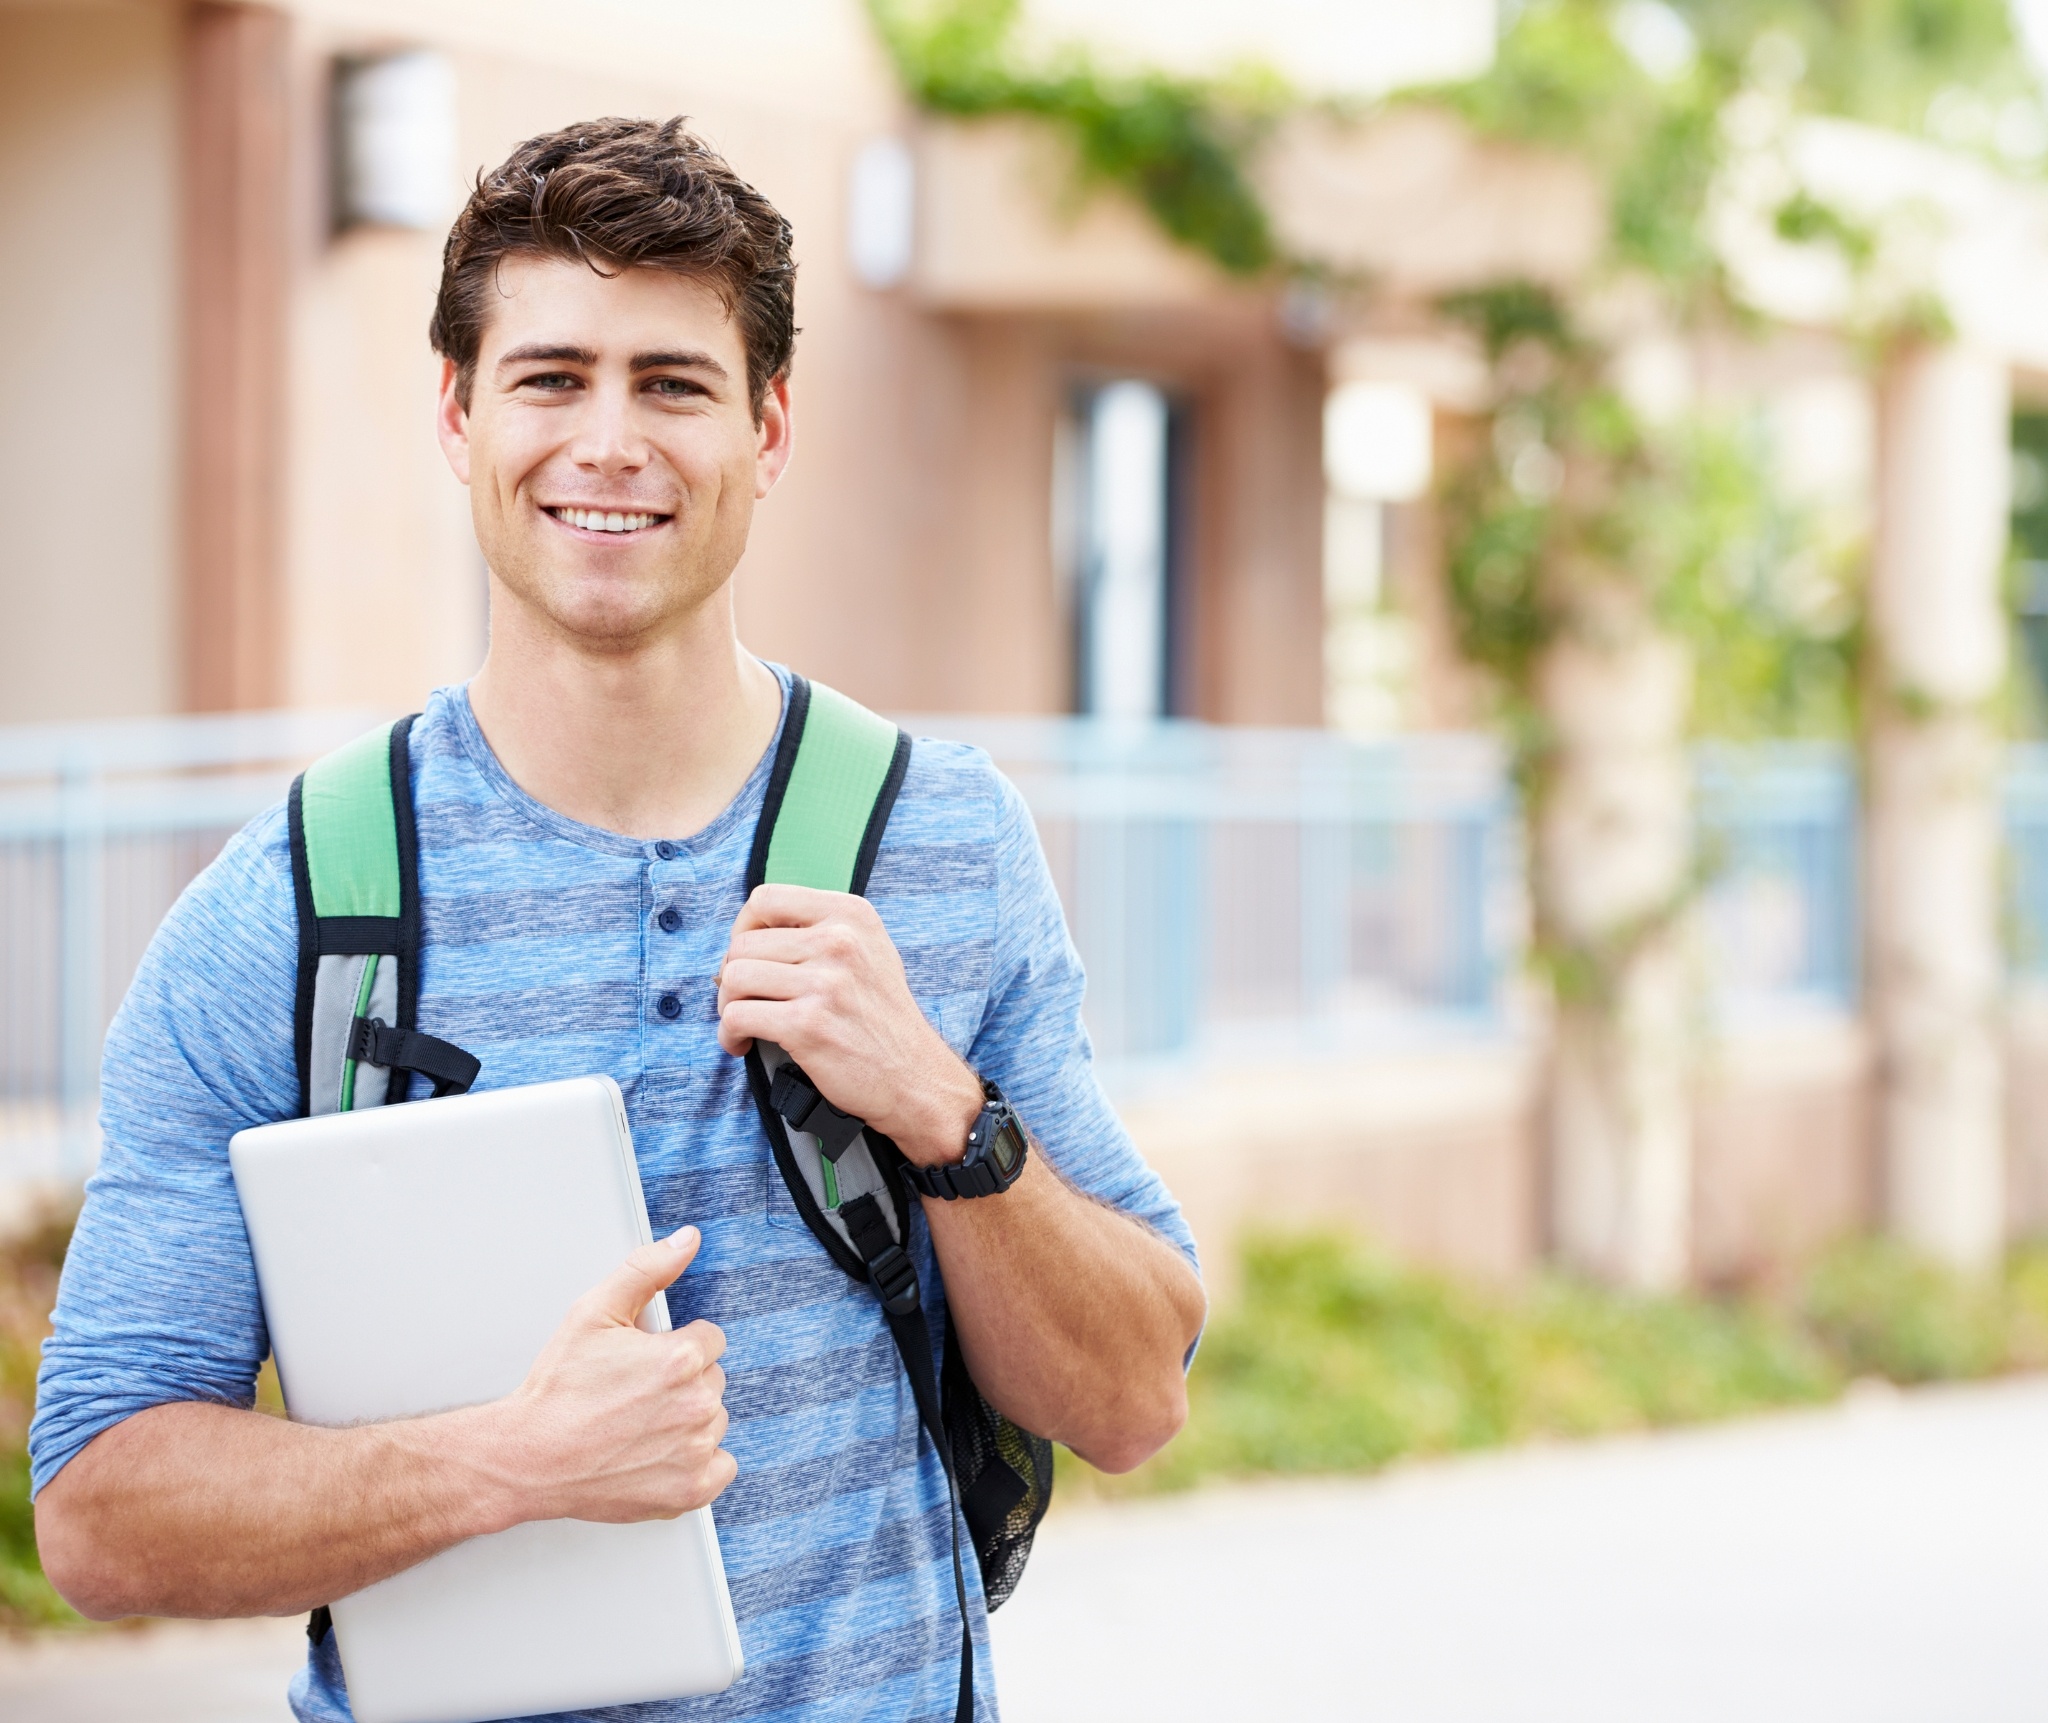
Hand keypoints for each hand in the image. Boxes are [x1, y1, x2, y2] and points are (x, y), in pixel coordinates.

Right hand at [496, 1227, 734, 1523]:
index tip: (646, 1363)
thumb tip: (688, 1241)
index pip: (710, 1339)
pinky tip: (659, 1454)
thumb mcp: (594, 1311)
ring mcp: (695, 1451)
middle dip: (682, 1381)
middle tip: (634, 1395)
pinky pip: (721, 1466)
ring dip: (688, 1420)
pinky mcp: (691, 1490)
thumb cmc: (557, 1391)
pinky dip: (697, 1462)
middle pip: (712, 1379)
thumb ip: (647, 1268)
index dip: (676, 1346)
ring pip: (714, 1420)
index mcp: (679, 1359)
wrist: (528, 1457)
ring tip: (638, 1425)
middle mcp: (695, 1405)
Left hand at [716, 884, 982, 1165]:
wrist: (914, 1076)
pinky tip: (744, 1043)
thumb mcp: (867, 951)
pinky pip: (737, 1017)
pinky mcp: (808, 1025)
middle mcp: (840, 941)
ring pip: (733, 978)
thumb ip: (817, 931)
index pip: (766, 898)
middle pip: (743, 944)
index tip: (750, 956)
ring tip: (745, 1022)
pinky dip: (730, 1034)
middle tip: (747, 1000)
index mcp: (851, 915)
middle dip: (732, 976)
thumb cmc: (881, 1018)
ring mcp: (825, 983)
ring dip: (728, 1005)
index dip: (744, 928)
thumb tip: (747, 936)